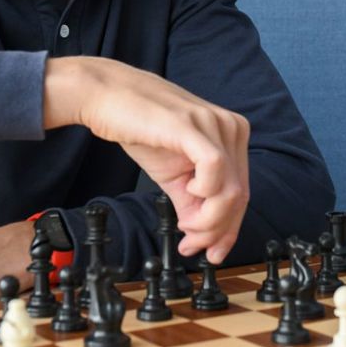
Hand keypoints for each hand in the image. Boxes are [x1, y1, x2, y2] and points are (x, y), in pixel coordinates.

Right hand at [43, 57, 250, 263]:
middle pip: (239, 194)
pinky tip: (187, 194)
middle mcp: (230, 127)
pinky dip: (205, 194)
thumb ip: (191, 200)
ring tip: (186, 226)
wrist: (104, 97)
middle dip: (218, 230)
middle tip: (194, 246)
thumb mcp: (172, 171)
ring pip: (230, 189)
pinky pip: (215, 169)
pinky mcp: (192, 126)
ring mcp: (213, 124)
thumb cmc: (137, 126)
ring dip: (210, 220)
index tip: (209, 250)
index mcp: (230, 135)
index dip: (228, 228)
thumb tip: (201, 235)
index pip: (241, 190)